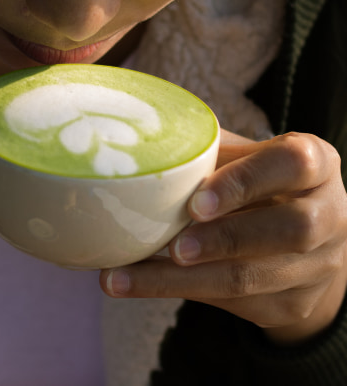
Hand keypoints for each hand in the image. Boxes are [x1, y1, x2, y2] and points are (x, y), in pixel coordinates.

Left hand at [100, 130, 346, 344]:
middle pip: (288, 230)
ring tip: (123, 278)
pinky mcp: (293, 303)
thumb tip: (136, 146)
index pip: (292, 164)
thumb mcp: (244, 159)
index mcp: (316, 164)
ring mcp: (317, 266)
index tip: (195, 202)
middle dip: (223, 239)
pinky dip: (180, 291)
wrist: (299, 243)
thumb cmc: (258, 186)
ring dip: (180, 280)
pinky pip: (234, 303)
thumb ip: (208, 151)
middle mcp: (329, 215)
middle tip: (173, 248)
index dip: (243, 182)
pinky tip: (137, 285)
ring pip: (249, 278)